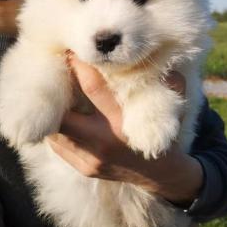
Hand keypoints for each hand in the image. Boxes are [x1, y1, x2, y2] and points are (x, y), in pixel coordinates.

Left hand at [47, 54, 203, 205]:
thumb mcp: (174, 110)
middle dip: (54, 90)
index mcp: (123, 122)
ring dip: (51, 111)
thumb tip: (167, 60)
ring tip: (51, 92)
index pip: (93, 87)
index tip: (72, 50)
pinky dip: (55, 128)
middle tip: (51, 70)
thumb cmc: (165, 135)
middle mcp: (103, 141)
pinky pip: (58, 146)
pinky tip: (59, 115)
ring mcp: (90, 158)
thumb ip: (173, 85)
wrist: (160, 175)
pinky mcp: (83, 168)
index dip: (79, 66)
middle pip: (63, 112)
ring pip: (55, 130)